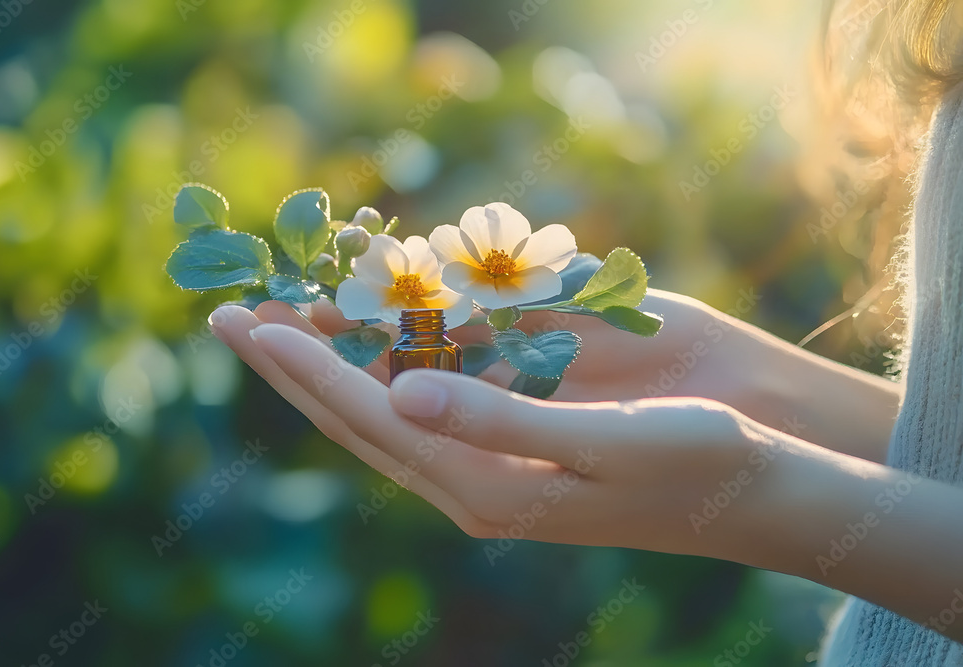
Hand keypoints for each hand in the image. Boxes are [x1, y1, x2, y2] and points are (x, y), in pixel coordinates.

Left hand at [210, 302, 764, 560]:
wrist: (758, 477)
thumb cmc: (692, 462)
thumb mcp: (599, 444)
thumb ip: (497, 420)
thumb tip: (401, 394)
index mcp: (485, 489)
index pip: (374, 422)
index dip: (311, 371)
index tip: (255, 325)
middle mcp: (475, 465)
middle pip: (360, 409)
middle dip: (296, 361)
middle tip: (229, 317)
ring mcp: (495, 436)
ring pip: (392, 388)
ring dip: (339, 345)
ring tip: (282, 303)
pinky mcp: (523, 410)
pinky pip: (445, 370)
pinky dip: (402, 336)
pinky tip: (373, 308)